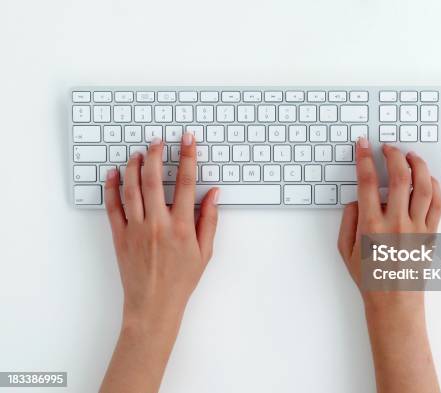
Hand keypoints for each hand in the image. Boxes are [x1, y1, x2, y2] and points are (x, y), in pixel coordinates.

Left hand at [100, 133, 217, 392]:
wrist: (154, 305)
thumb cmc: (181, 280)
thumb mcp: (205, 252)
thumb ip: (210, 220)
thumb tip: (214, 193)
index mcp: (182, 227)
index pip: (187, 184)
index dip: (188, 157)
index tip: (188, 140)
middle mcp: (158, 224)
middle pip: (156, 180)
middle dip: (157, 155)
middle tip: (158, 140)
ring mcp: (136, 229)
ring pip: (133, 189)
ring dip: (135, 167)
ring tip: (139, 152)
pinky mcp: (120, 236)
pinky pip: (113, 207)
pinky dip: (112, 188)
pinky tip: (114, 174)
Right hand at [337, 139, 440, 304]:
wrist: (394, 301)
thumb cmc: (369, 276)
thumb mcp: (345, 250)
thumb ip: (348, 220)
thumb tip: (358, 199)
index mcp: (371, 226)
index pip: (368, 182)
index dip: (364, 158)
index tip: (363, 144)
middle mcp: (396, 223)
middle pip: (400, 177)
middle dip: (393, 155)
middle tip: (388, 147)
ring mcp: (417, 228)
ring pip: (423, 186)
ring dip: (417, 164)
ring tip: (410, 155)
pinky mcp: (431, 233)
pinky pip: (437, 203)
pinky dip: (434, 185)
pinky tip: (427, 178)